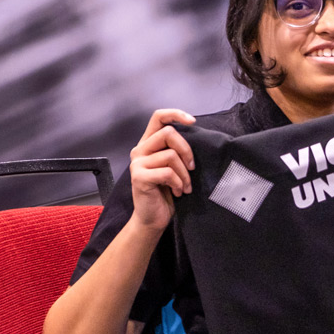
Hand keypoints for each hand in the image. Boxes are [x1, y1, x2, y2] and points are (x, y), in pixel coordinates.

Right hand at [128, 109, 195, 232]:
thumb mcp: (174, 166)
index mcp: (149, 144)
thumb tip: (196, 135)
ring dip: (184, 174)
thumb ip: (176, 150)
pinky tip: (177, 192)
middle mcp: (140, 150)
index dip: (176, 114)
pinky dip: (178, 183)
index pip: (158, 117)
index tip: (193, 122)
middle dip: (187, 151)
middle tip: (192, 168)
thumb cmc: (167, 192)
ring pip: (171, 155)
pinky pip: (167, 173)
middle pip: (168, 133)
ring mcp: (137, 163)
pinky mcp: (139, 177)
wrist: (153, 218)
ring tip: (184, 186)